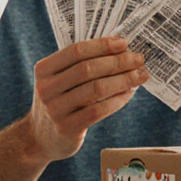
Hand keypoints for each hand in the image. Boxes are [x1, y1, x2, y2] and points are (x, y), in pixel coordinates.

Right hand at [25, 37, 147, 161]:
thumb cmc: (58, 102)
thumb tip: (120, 51)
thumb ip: (80, 66)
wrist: (40, 137)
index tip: (124, 43)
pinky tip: (129, 94)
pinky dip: (117, 100)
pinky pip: (98, 110)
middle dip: (117, 62)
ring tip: (140, 76)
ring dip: (123, 80)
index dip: (102, 46)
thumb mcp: (58, 81)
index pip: (76, 51)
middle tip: (138, 59)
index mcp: (44, 70)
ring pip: (96, 89)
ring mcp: (55, 109)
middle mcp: (46, 88)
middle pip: (87, 69)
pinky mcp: (67, 128)